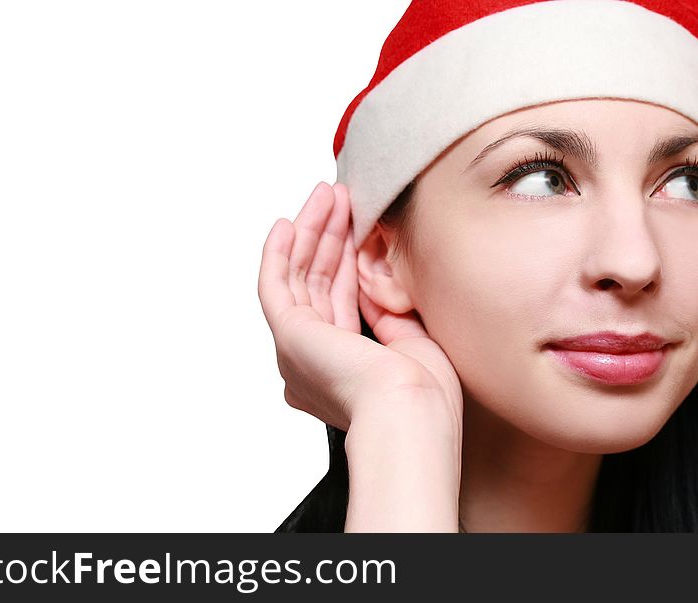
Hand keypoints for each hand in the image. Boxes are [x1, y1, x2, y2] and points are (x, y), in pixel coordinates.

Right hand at [257, 181, 462, 433]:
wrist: (411, 412)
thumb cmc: (423, 393)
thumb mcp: (410, 340)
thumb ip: (387, 311)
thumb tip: (376, 280)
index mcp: (340, 370)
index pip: (339, 300)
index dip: (346, 260)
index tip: (360, 227)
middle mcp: (311, 362)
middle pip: (316, 283)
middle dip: (330, 236)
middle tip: (343, 198)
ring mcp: (296, 349)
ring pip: (297, 277)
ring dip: (311, 232)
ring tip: (328, 195)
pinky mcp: (288, 335)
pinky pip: (273, 285)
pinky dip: (277, 253)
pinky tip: (287, 224)